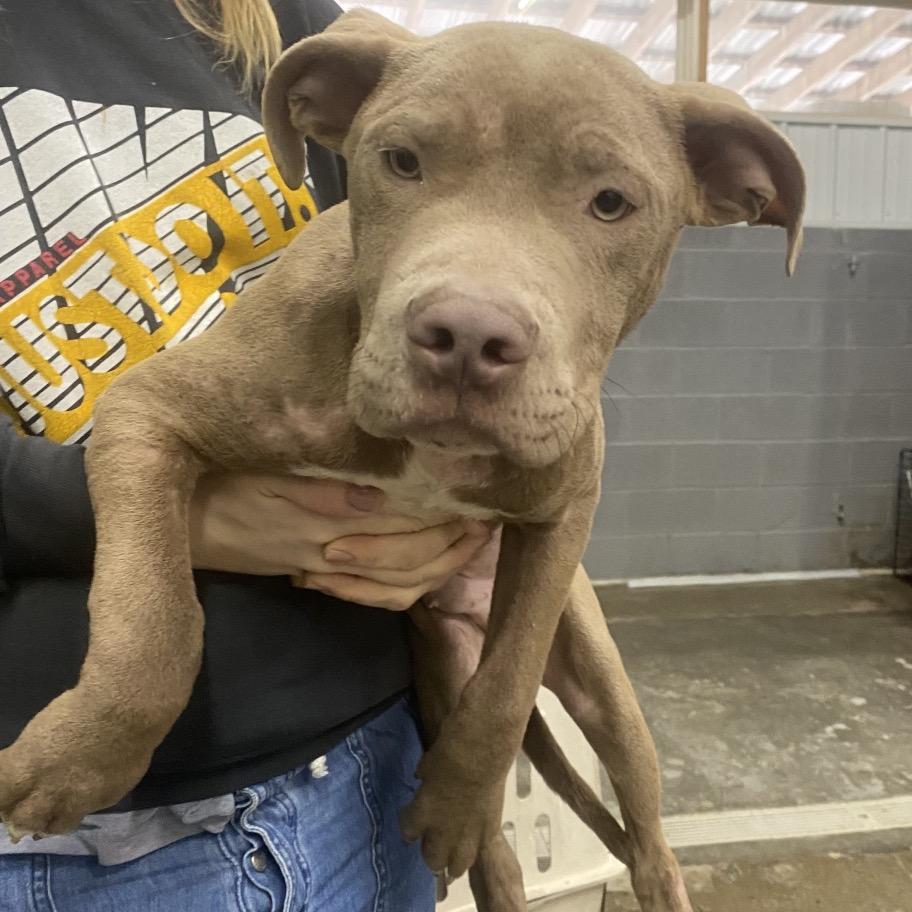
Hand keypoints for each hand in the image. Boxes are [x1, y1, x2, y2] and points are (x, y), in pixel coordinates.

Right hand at [189, 473, 490, 609]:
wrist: (179, 524)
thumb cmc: (220, 487)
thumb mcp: (265, 480)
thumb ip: (320, 491)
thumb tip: (377, 498)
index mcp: (327, 523)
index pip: (403, 525)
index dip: (446, 514)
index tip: (480, 495)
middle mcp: (334, 554)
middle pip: (410, 560)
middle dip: (454, 543)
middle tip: (488, 518)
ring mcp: (325, 570)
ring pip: (398, 585)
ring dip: (438, 567)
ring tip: (469, 541)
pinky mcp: (314, 574)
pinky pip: (371, 596)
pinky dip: (403, 587)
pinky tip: (425, 570)